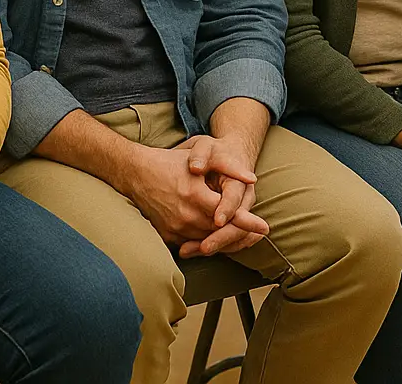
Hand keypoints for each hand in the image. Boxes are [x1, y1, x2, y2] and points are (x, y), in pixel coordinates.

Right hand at [124, 144, 266, 256]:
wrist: (136, 173)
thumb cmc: (171, 162)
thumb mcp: (199, 157)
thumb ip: (228, 166)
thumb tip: (252, 178)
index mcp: (194, 195)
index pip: (228, 214)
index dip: (248, 222)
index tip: (265, 228)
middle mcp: (184, 215)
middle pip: (219, 231)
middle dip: (240, 233)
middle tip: (259, 233)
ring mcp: (174, 228)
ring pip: (207, 240)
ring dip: (224, 238)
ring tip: (243, 236)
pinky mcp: (167, 235)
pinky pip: (192, 243)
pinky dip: (206, 241)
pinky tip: (218, 237)